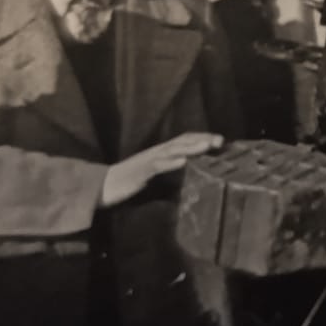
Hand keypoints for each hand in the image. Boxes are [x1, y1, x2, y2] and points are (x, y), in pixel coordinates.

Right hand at [101, 132, 222, 207]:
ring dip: (191, 147)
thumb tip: (190, 178)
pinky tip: (183, 162)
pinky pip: (157, 165)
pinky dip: (171, 163)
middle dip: (202, 139)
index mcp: (161, 153)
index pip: (184, 140)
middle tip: (221, 141)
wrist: (105, 186)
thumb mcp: (155, 176)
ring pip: (172, 150)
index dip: (202, 138)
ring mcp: (148, 160)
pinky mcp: (141, 172)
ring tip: (207, 146)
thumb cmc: (131, 183)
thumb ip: (170, 173)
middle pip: (182, 141)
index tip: (220, 141)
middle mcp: (156, 152)